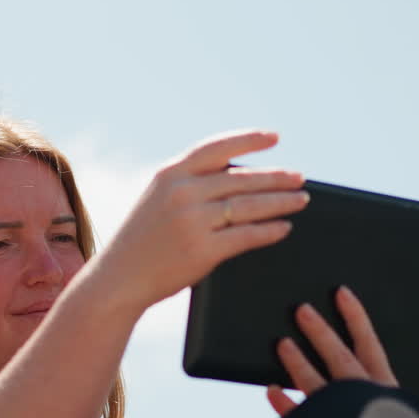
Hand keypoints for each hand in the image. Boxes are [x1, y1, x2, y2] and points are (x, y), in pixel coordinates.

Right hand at [95, 129, 309, 313]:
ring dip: (281, 202)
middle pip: (241, 178)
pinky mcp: (202, 250)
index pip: (217, 147)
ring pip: (249, 205)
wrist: (118, 279)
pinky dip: (270, 230)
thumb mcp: (156, 199)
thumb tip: (238, 176)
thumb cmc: (141, 241)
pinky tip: (283, 227)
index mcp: (169, 174)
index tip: (275, 137)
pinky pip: (247, 235)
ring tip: (300, 200)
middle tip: (300, 178)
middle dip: (276, 177)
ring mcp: (192, 221)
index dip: (249, 140)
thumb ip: (188, 184)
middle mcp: (181, 193)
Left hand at [266, 285, 398, 417]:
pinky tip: (272, 389)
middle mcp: (361, 399)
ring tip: (283, 344)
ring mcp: (337, 416)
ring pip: (313, 382)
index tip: (342, 293)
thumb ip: (386, 389)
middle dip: (320, 332)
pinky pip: (296, 415)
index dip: (355, 317)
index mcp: (386, 391)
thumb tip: (378, 372)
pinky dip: (283, 401)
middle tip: (302, 310)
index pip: (368, 345)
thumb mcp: (408, 413)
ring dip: (297, 362)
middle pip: (339, 357)